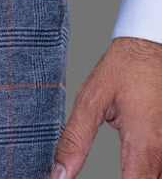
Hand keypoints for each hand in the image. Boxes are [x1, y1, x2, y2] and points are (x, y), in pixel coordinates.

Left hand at [49, 36, 161, 178]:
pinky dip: (147, 169)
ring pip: (157, 178)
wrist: (153, 44)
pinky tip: (132, 163)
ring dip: (137, 175)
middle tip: (110, 167)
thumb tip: (58, 174)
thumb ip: (75, 140)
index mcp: (144, 146)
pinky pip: (161, 168)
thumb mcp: (91, 99)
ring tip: (119, 162)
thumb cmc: (125, 67)